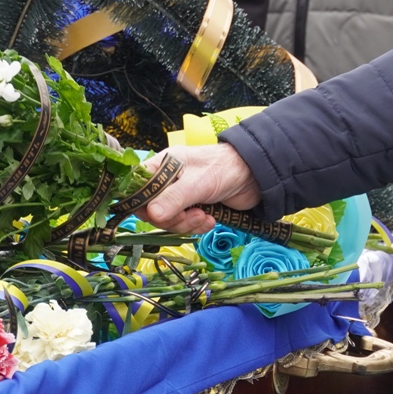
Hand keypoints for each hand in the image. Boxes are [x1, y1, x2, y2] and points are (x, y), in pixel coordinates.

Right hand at [139, 144, 261, 233]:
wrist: (256, 175)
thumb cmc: (225, 168)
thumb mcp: (198, 183)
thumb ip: (174, 199)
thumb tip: (152, 215)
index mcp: (162, 166)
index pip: (136, 188)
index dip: (140, 204)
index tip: (153, 214)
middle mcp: (167, 182)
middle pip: (151, 210)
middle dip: (170, 219)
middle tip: (190, 216)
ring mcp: (180, 196)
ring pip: (168, 220)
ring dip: (186, 224)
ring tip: (204, 218)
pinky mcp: (194, 208)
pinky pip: (184, 225)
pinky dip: (196, 227)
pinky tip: (211, 220)